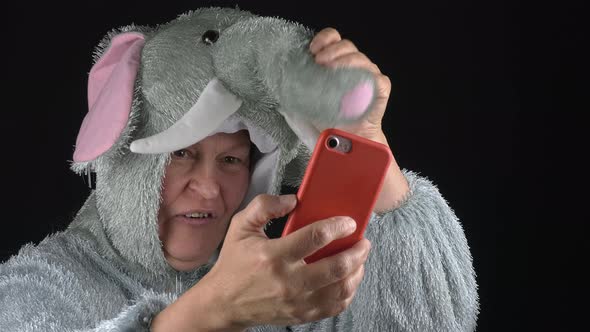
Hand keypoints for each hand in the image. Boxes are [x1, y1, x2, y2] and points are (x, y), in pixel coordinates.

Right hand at [201, 194, 370, 329]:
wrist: (224, 303)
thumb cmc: (234, 265)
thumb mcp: (241, 227)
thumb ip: (264, 206)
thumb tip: (292, 200)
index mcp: (273, 256)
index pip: (315, 238)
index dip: (338, 227)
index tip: (348, 222)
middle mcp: (287, 281)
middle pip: (336, 267)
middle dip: (357, 251)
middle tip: (363, 241)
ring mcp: (296, 301)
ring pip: (341, 289)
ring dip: (357, 271)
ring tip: (359, 258)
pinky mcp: (301, 315)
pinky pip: (335, 306)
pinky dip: (348, 292)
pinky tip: (349, 279)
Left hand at [311, 28, 409, 211]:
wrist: (349, 152)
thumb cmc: (329, 132)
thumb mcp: (305, 116)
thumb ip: (294, 106)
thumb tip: (279, 101)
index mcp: (337, 70)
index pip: (334, 42)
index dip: (325, 40)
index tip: (311, 51)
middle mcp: (354, 71)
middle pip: (348, 46)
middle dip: (332, 50)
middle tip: (318, 61)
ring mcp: (368, 81)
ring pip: (362, 59)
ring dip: (345, 59)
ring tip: (329, 67)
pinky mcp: (380, 94)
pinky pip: (378, 79)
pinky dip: (367, 76)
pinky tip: (352, 80)